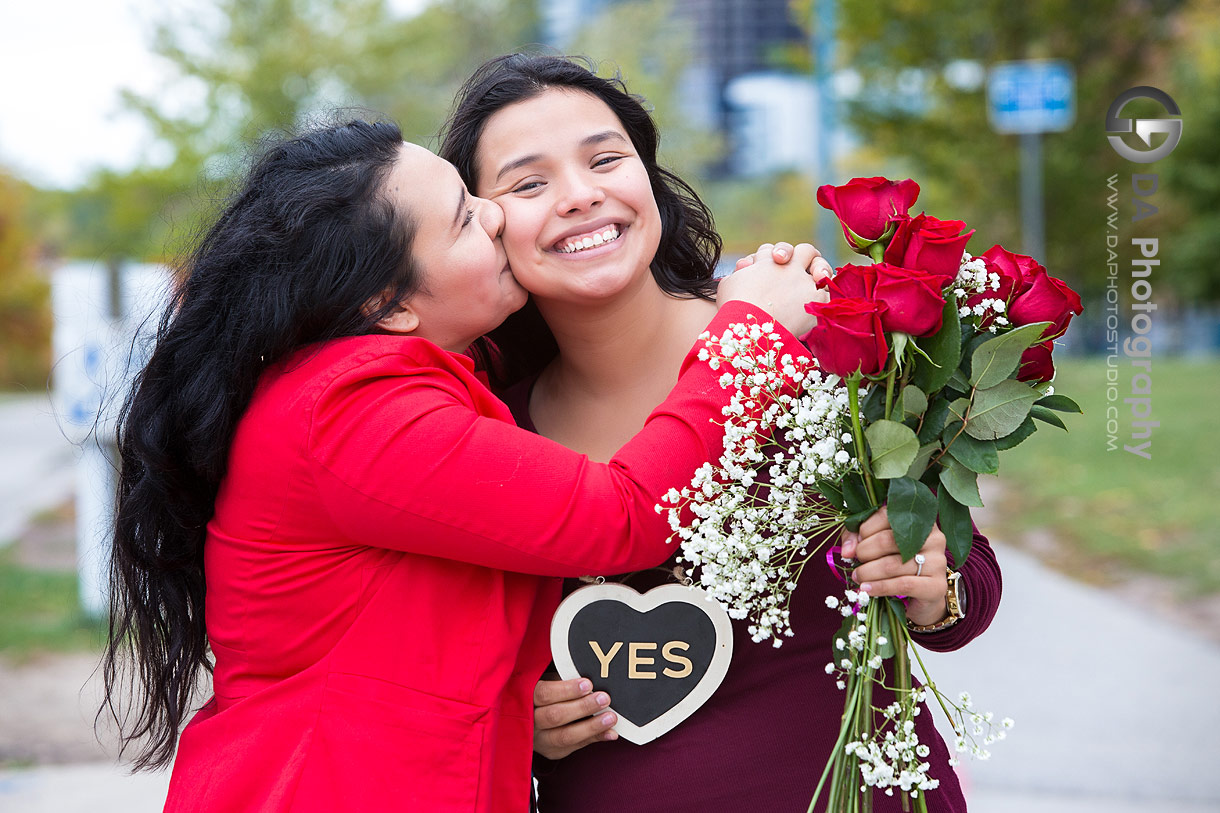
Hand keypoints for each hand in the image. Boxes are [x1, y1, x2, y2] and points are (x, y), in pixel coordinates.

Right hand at [533, 677, 617, 759]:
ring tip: (610, 718)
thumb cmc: (543, 693)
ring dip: (591, 727)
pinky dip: (595, 739)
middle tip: (604, 698)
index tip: (587, 684)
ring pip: (565, 736)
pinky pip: (575, 746)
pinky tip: (610, 733)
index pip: (544, 694)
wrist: (529, 718)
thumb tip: (587, 678)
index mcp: (524, 698)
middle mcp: (529, 722)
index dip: (566, 690)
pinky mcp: (551, 751)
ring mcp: (539, 739)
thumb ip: (561, 681)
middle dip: (582, 707)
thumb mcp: (545, 681)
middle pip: (555, 716)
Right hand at [717, 242, 831, 336]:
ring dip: (821, 272)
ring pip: (821, 267)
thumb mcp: (727, 285)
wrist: (749, 328)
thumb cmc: (733, 309)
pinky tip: (820, 305)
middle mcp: (788, 267)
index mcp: (766, 262)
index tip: (767, 270)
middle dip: (804, 256)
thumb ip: (737, 275)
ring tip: (818, 281)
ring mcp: (804, 281)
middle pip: (803, 250)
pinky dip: (825, 298)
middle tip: (805, 271)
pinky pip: (828, 293)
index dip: (768, 258)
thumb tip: (744, 270)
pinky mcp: (816, 299)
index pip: (771, 251)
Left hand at [841, 506, 948, 626]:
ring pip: (892, 564)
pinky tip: (867, 589)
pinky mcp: (936, 585)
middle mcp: (934, 537)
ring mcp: (938, 561)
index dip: (864, 530)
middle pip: (887, 540)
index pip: (886, 515)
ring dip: (868, 572)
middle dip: (864, 552)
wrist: (922, 597)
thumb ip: (858, 539)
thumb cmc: (897, 565)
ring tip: (857, 577)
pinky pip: (902, 584)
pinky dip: (880, 587)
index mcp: (920, 520)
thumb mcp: (875, 546)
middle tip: (855, 563)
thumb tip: (847, 550)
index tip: (854, 545)